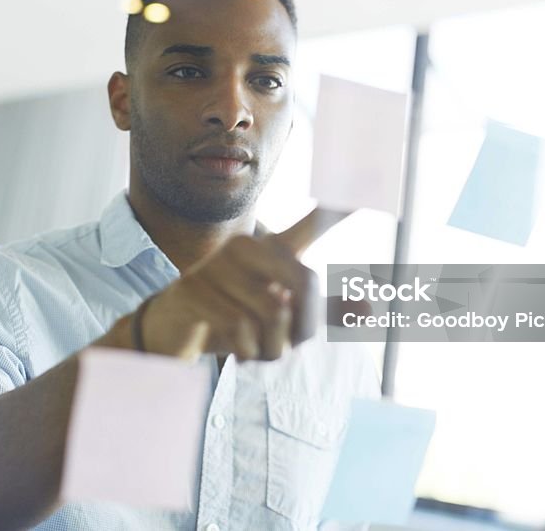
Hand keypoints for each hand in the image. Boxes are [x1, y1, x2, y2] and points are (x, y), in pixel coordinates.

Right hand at [140, 207, 348, 361]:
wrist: (174, 334)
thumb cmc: (234, 319)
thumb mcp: (282, 319)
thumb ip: (323, 312)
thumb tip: (371, 306)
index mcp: (271, 250)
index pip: (313, 224)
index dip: (338, 209)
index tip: (364, 192)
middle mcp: (246, 248)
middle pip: (306, 283)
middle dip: (304, 327)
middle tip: (290, 346)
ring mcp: (217, 265)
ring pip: (274, 312)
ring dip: (272, 347)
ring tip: (258, 351)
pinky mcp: (194, 289)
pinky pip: (239, 325)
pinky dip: (246, 350)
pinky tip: (239, 352)